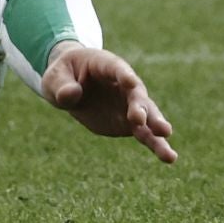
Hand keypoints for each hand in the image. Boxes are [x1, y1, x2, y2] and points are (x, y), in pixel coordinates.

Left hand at [42, 42, 176, 162]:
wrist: (70, 85)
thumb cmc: (62, 75)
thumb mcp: (54, 77)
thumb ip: (62, 85)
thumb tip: (72, 95)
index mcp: (105, 65)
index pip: (116, 68)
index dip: (123, 74)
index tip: (130, 81)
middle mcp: (124, 84)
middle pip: (135, 94)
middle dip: (138, 105)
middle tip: (139, 118)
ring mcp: (128, 105)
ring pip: (147, 116)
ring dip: (156, 128)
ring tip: (166, 138)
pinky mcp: (128, 123)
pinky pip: (145, 134)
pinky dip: (155, 144)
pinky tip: (169, 157)